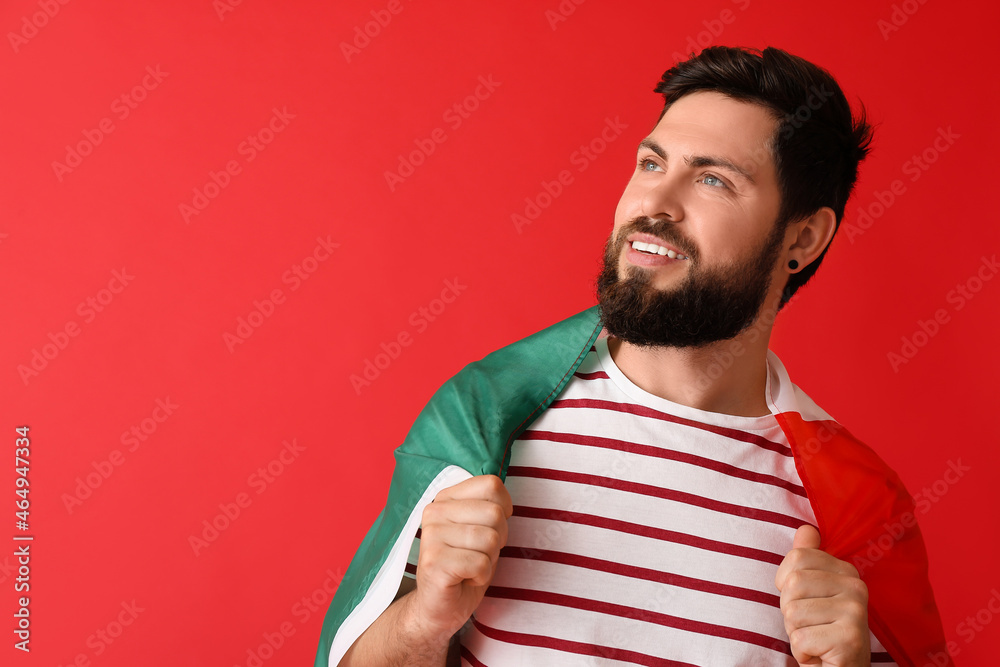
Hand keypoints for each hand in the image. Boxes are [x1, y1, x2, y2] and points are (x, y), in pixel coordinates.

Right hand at [406, 474, 512, 644]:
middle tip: (477, 554)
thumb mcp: (481, 529)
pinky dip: (481, 576)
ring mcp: (431, 536)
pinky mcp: (434, 562)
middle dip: (498, 539)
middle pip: (495, 513)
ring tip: (469, 567)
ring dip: (488, 560)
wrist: (439, 606)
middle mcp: (434, 512)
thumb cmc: (466, 565)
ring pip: (490, 539)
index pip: (492, 485)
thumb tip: (506, 503)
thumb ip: (490, 507)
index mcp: (445, 498)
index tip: (488, 529)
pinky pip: (481, 563)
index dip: (503, 510)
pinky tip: (465, 579)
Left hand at [775, 525, 870, 665]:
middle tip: (808, 625)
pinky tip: (819, 654)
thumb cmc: (819, 630)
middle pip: (793, 583)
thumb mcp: (811, 592)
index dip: (785, 583)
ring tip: (814, 638)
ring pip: (793, 612)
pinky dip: (801, 651)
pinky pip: (800, 638)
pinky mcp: (850, 639)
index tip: (803, 601)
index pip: (797, 557)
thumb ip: (807, 559)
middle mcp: (857, 587)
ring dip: (794, 632)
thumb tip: (805, 529)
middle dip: (788, 610)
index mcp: (846, 571)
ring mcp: (856, 612)